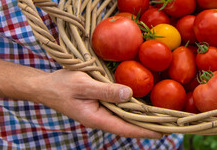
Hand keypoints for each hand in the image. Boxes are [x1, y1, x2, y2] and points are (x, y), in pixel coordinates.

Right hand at [36, 69, 161, 138]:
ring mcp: (102, 112)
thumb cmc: (62, 85)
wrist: (46, 87)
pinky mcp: (101, 105)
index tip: (164, 131)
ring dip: (143, 116)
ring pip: (126, 117)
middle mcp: (103, 118)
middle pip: (130, 124)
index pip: (127, 127)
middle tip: (170, 123)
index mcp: (98, 118)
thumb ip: (105, 90)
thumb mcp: (83, 84)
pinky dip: (133, 106)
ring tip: (163, 115)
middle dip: (149, 124)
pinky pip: (120, 108)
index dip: (145, 130)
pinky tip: (143, 102)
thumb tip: (128, 93)